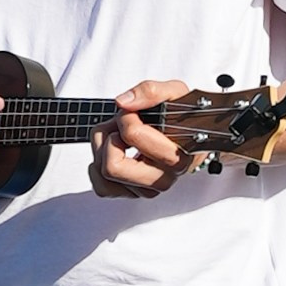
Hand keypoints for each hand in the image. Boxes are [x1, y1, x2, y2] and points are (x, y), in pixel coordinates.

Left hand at [89, 78, 191, 199]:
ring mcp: (148, 190)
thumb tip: (124, 103)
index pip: (133, 137)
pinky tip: (114, 152)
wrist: (186, 134)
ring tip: (118, 136)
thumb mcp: (174, 93)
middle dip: (110, 138)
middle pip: (112, 167)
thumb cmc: (180, 116)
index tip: (135, 113)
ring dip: (103, 149)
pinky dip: (99, 166)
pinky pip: (102, 188)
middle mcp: (164, 178)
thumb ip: (151, 91)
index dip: (126, 119)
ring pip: (104, 175)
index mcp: (178, 155)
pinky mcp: (133, 194)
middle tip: (121, 126)